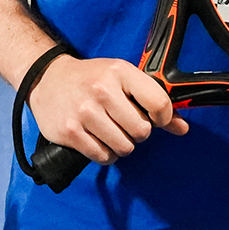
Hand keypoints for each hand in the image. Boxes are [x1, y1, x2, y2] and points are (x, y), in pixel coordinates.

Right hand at [29, 51, 186, 163]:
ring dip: (121, 145)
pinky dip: (105, 153)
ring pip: (124, 148)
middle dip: (137, 132)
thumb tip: (182, 127)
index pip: (159, 103)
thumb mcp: (123, 79)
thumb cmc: (90, 79)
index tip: (153, 117)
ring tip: (110, 131)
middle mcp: (101, 90)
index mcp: (119, 72)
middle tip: (124, 123)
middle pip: (142, 131)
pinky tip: (97, 139)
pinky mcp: (70, 132)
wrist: (46, 79)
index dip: (162, 117)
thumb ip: (154, 101)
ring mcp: (84, 112)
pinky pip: (103, 157)